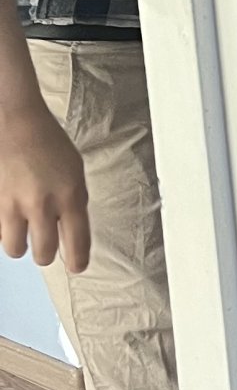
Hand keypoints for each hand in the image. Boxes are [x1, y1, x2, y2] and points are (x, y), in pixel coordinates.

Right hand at [0, 98, 91, 272]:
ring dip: (21, 245)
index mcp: (70, 195)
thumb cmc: (48, 142)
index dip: (77, 260)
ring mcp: (13, 204)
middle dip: (45, 254)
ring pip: (15, 248)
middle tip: (44, 247)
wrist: (15, 121)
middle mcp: (42, 204)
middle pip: (43, 253)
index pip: (77, 241)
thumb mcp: (75, 170)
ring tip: (24, 233)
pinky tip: (9, 217)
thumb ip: (75, 200)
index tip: (77, 267)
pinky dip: (4, 230)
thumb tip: (72, 229)